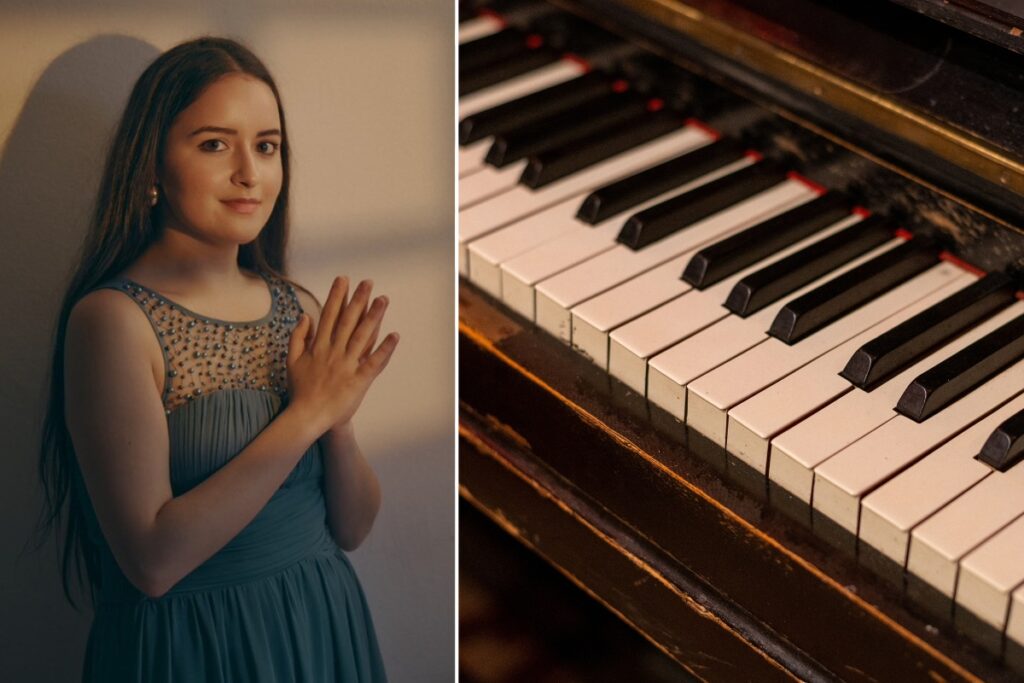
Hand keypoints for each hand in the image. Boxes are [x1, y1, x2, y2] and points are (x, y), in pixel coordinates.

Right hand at [285, 277, 398, 435]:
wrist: (308, 416)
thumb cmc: (300, 389)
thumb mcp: (292, 360)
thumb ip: (298, 337)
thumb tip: (305, 316)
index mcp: (319, 346)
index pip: (329, 315)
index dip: (337, 296)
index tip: (343, 280)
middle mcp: (334, 352)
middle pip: (348, 321)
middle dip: (358, 300)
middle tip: (368, 282)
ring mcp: (347, 365)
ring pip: (362, 337)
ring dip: (374, 317)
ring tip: (383, 300)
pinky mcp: (359, 380)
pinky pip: (374, 362)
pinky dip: (385, 349)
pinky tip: (395, 335)